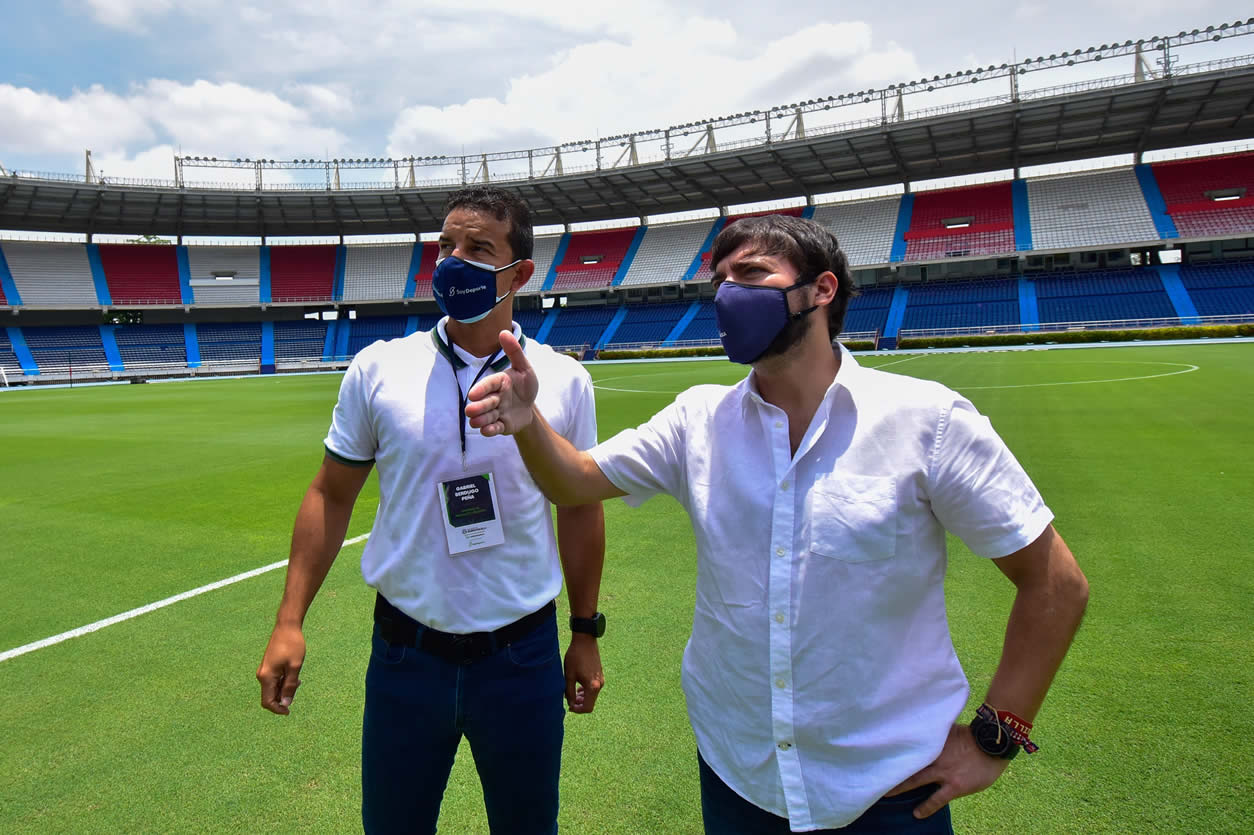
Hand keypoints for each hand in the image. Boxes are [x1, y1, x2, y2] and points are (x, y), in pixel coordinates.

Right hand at [256, 623, 305, 714]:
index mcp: (266, 677)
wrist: (287, 626)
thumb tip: (286, 703)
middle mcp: (262, 675)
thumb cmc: (292, 645)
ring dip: (284, 689)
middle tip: (297, 686)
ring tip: (297, 679)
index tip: (289, 710)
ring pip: (273, 689)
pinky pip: (274, 681)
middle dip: (283, 698)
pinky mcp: (268, 667)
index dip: (277, 709)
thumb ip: (290, 686)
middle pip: (270, 696)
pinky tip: (294, 675)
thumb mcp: (295, 667)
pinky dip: (283, 683)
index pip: (267, 702)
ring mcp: (264, 671)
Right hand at [465, 330, 538, 436]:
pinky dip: (490, 430)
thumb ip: (514, 352)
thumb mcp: (524, 368)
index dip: (481, 389)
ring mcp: (496, 412)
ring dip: (480, 420)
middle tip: (470, 410)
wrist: (530, 406)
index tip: (472, 394)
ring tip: (476, 422)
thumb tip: (503, 332)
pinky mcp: (500, 425)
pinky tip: (487, 430)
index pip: (488, 384)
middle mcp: (494, 397)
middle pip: (484, 402)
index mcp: (498, 383)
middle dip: (478, 407)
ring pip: (486, 416)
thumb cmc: (525, 385)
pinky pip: (494, 428)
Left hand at [563, 634, 604, 713]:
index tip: (569, 707)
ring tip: (573, 694)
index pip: (587, 707)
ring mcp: (601, 679)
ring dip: (583, 698)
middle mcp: (599, 684)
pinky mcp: (600, 675)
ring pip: (592, 696)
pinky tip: (578, 687)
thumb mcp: (569, 676)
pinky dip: (586, 691)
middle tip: (569, 701)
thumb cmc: (575, 657)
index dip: (578, 710)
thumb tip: (570, 704)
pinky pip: (594, 688)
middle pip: (591, 702)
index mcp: (592, 686)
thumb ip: (569, 692)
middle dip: (580, 704)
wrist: (585, 641)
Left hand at [885, 723, 1010, 818]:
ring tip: (884, 794)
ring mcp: (944, 772)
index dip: (891, 750)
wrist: (993, 744)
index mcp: (931, 741)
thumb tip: (917, 725)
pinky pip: (937, 799)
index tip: (875, 752)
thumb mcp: (948, 730)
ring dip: (900, 787)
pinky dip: (926, 807)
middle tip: (873, 774)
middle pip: (906, 764)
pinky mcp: (955, 786)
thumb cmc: (972, 735)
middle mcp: (934, 756)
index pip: (906, 746)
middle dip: (890, 769)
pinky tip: (916, 814)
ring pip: (916, 780)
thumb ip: (933, 732)